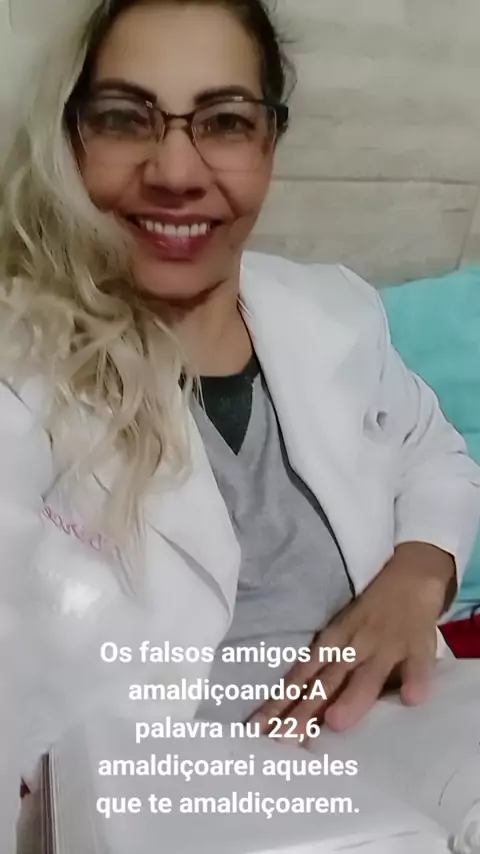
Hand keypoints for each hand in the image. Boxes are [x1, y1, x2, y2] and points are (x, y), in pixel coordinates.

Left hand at [250, 542, 455, 735]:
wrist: (410, 576)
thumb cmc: (369, 615)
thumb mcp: (341, 633)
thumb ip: (324, 668)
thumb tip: (290, 709)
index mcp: (332, 642)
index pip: (301, 674)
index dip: (280, 701)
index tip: (259, 728)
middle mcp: (355, 645)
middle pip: (327, 682)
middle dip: (305, 711)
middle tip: (285, 739)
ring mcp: (387, 646)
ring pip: (367, 676)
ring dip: (352, 698)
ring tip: (336, 723)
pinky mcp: (419, 646)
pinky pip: (418, 665)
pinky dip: (415, 680)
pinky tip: (410, 699)